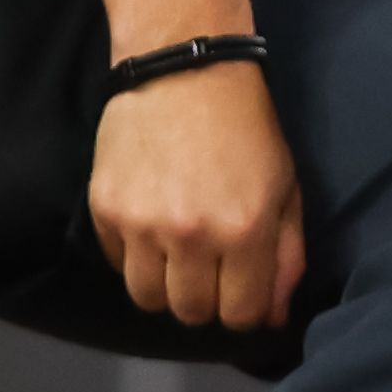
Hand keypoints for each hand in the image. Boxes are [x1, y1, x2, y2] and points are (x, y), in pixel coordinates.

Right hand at [91, 56, 296, 338]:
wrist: (185, 74)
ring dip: (167, 287)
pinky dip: (135, 260)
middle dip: (206, 301)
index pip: (239, 313)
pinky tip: (152, 231)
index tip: (243, 294)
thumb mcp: (286, 187)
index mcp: (245, 229)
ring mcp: (141, 226)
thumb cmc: (248, 130)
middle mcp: (191, 236)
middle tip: (212, 273)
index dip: (244, 311)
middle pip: (190, 312)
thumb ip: (287, 255)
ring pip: (148, 299)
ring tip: (181, 257)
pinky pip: (117, 266)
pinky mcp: (104, 213)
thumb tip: (277, 317)